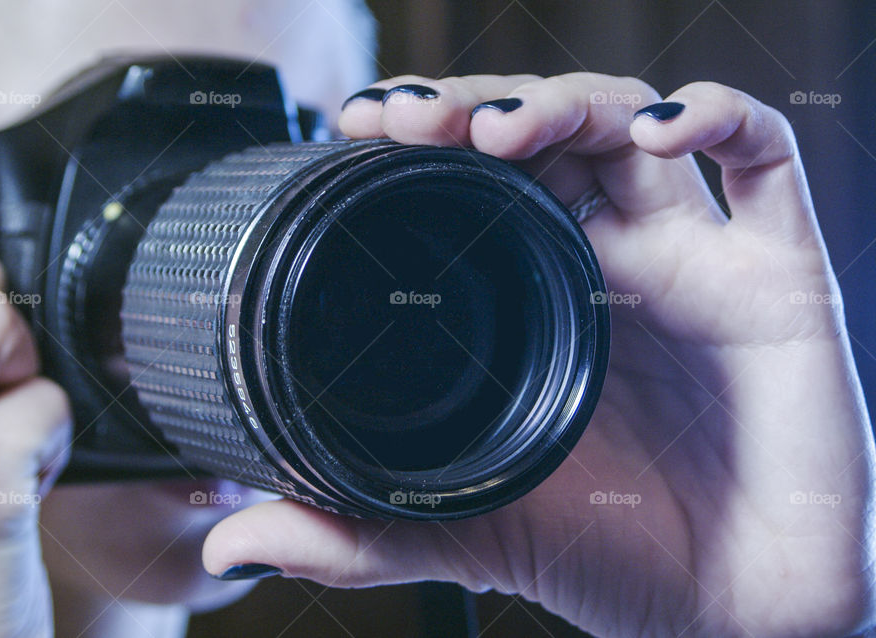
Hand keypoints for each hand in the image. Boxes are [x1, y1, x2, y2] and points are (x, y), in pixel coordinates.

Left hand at [202, 74, 875, 636]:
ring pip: (635, 123)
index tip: (359, 130)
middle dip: (478, 103)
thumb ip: (357, 530)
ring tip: (501, 128)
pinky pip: (765, 159)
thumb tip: (232, 542)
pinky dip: (717, 119)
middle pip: (549, 130)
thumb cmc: (605, 556)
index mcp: (538, 299)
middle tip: (410, 119)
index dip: (423, 139)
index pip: (476, 180)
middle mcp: (610, 261)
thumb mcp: (466, 530)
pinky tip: (660, 134)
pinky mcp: (780, 275)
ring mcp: (694, 258)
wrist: (730, 615)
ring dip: (568, 99)